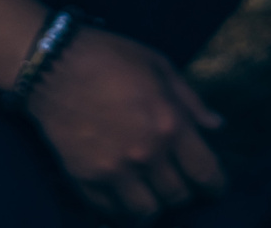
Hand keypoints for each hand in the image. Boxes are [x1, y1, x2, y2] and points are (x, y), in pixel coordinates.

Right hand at [25, 26, 226, 218]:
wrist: (53, 65)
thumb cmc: (111, 58)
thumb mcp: (160, 67)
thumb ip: (191, 101)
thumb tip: (216, 126)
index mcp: (169, 124)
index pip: (205, 173)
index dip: (216, 184)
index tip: (215, 185)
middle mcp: (145, 155)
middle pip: (178, 196)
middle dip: (185, 192)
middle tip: (180, 182)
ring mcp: (113, 171)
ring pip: (146, 212)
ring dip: (154, 205)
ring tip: (152, 193)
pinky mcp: (85, 180)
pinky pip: (110, 212)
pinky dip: (122, 209)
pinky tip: (125, 196)